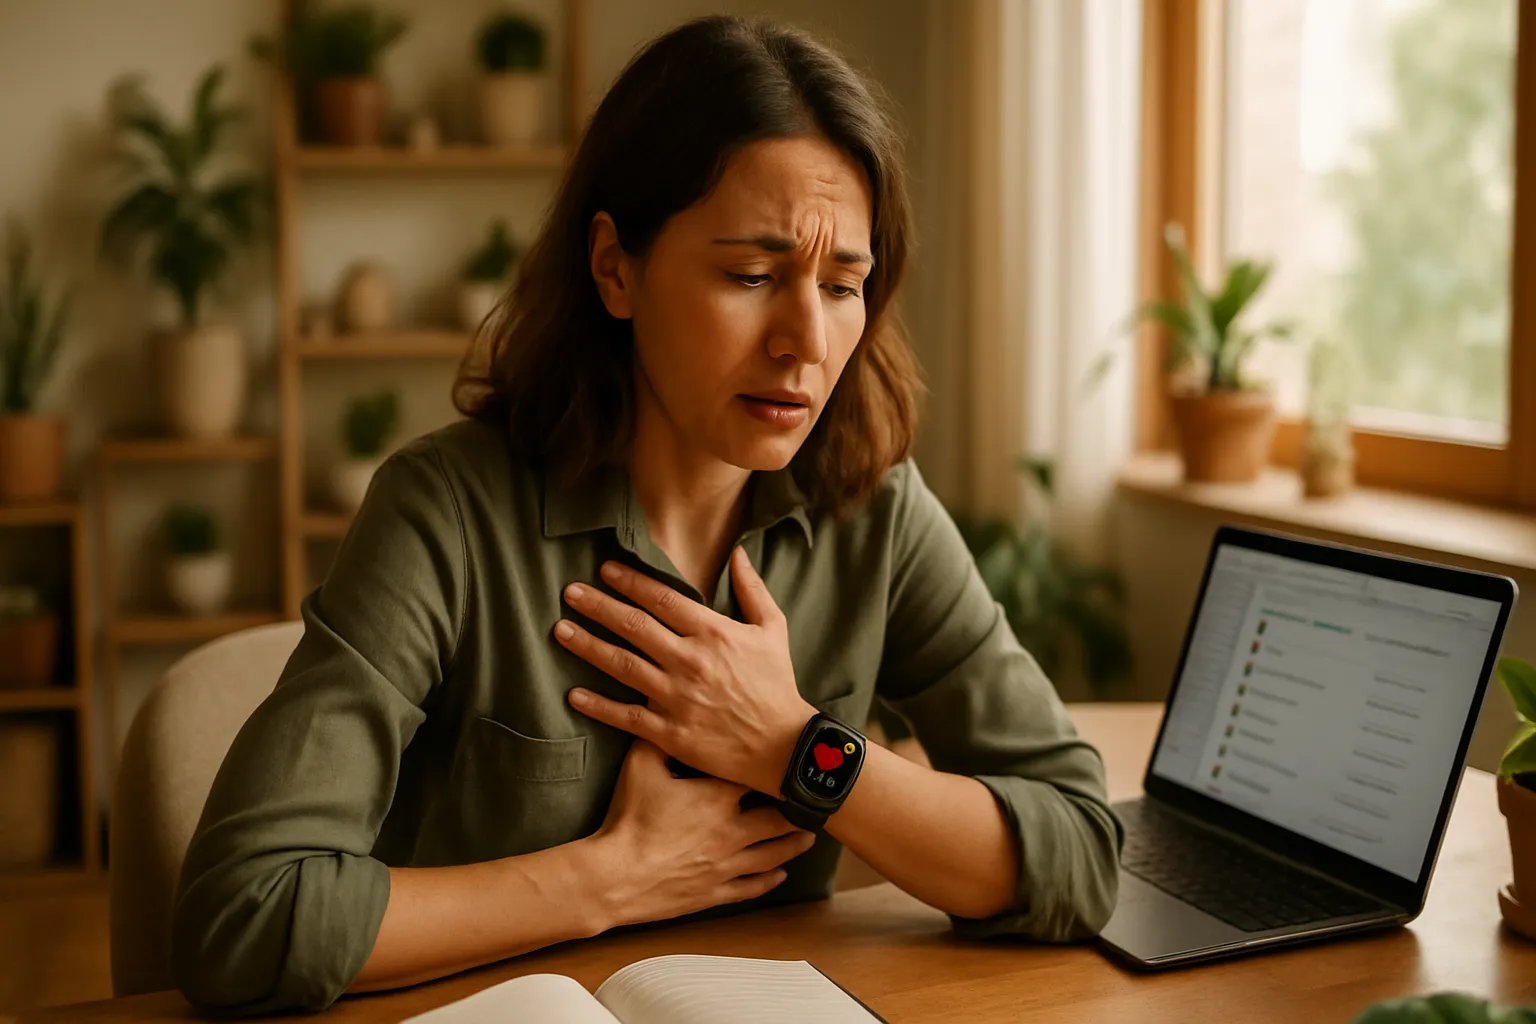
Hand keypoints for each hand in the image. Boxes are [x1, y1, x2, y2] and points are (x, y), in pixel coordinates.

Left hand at [554, 546, 815, 795]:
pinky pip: (626, 716)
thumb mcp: (773, 629)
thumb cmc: (778, 684)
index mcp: (714, 632)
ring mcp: (678, 698)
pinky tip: (574, 695)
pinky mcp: (671, 733)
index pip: (662, 599)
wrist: (785, 746)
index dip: (631, 581)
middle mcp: (691, 661)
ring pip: (623, 666)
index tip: (605, 570)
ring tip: (561, 630)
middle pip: (634, 627)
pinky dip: (598, 706)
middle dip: (598, 606)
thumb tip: (738, 552)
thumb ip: (752, 588)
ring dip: (588, 646)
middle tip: (570, 592)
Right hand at [589, 740, 813, 929]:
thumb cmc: (628, 818)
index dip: (776, 768)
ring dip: (793, 845)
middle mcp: (731, 831)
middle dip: (798, 811)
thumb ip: (658, 734)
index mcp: (718, 797)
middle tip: (815, 804)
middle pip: (778, 819)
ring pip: (772, 855)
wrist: (615, 875)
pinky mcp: (715, 893)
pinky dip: (769, 881)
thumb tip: (663, 702)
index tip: (793, 760)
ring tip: (809, 837)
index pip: (758, 777)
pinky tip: (780, 875)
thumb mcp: (640, 766)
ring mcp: (726, 865)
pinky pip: (751, 887)